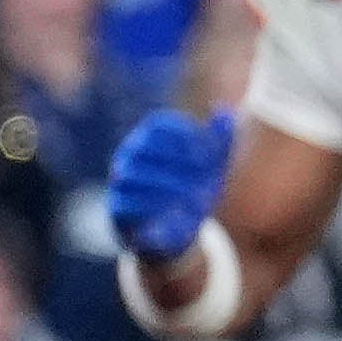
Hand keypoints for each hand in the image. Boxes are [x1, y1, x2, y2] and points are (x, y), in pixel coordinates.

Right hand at [104, 108, 236, 263]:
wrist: (174, 230)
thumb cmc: (194, 187)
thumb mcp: (212, 165)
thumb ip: (220, 138)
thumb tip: (224, 110)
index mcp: (150, 137)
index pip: (160, 125)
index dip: (186, 136)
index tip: (209, 156)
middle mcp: (129, 154)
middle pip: (146, 148)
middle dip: (180, 165)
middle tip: (206, 181)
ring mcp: (120, 180)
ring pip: (135, 176)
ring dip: (170, 188)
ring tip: (198, 200)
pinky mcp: (117, 209)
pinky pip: (129, 206)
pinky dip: (155, 211)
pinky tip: (181, 216)